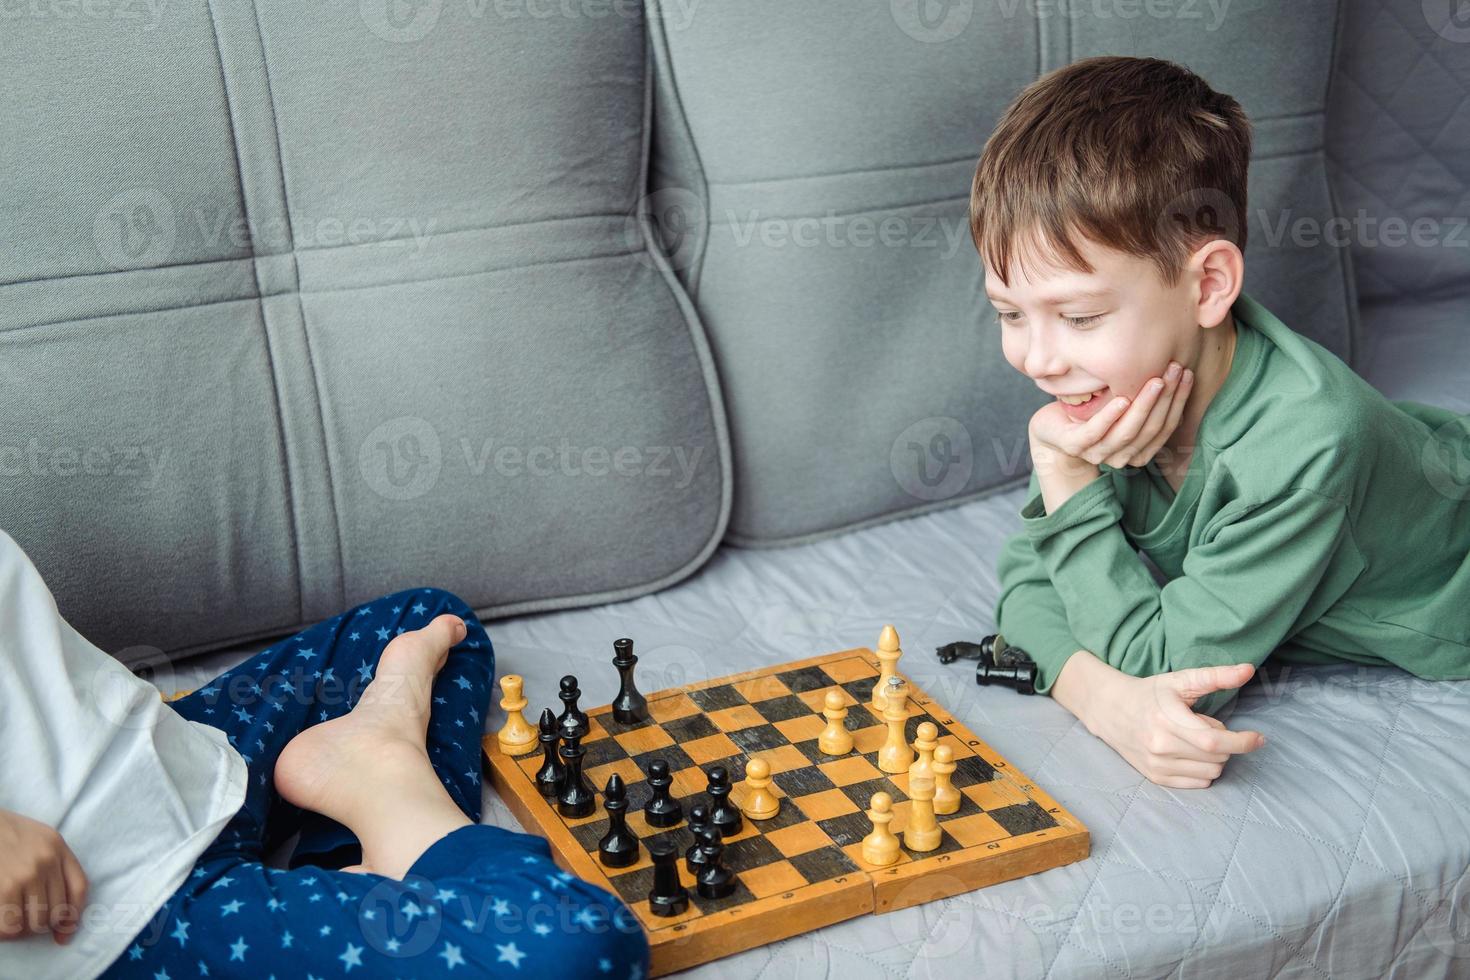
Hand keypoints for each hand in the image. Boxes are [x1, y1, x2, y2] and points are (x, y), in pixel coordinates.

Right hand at [0, 809, 87, 943]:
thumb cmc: (3, 832)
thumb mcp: (37, 837)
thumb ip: (52, 862)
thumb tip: (57, 906)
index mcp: (57, 846)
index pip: (79, 887)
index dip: (74, 916)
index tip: (64, 933)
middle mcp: (47, 860)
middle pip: (58, 909)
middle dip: (44, 925)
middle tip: (29, 926)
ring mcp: (27, 874)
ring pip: (37, 920)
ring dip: (25, 930)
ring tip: (13, 924)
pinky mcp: (6, 886)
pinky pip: (12, 923)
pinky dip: (7, 932)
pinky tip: (2, 927)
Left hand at [1030, 361, 1192, 469]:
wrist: (1050, 427)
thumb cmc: (1091, 413)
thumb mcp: (1121, 406)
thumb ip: (1144, 400)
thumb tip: (1177, 372)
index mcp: (1138, 451)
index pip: (1166, 426)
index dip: (1178, 401)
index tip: (1187, 374)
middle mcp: (1121, 457)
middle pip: (1151, 428)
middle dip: (1166, 398)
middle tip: (1175, 370)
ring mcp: (1098, 453)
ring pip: (1128, 431)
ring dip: (1145, 404)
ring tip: (1156, 380)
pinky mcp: (1075, 446)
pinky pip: (1097, 431)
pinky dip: (1111, 415)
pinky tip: (1122, 399)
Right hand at [1086, 663, 1265, 787]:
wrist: (1110, 709)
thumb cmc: (1150, 693)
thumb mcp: (1180, 680)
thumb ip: (1216, 676)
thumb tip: (1248, 670)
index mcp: (1167, 720)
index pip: (1214, 741)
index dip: (1242, 742)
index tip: (1258, 738)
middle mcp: (1160, 746)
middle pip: (1217, 758)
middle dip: (1225, 743)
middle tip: (1206, 726)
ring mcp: (1157, 765)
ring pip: (1211, 773)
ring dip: (1215, 758)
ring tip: (1195, 740)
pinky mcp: (1156, 777)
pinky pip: (1198, 783)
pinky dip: (1203, 770)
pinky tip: (1190, 753)